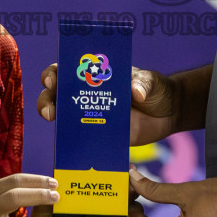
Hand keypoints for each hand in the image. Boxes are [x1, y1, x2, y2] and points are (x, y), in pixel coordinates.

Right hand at [37, 64, 182, 145]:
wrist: (169, 113)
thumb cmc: (157, 90)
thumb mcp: (151, 81)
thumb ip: (143, 84)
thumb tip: (135, 92)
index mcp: (98, 76)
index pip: (68, 70)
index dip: (55, 73)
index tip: (53, 79)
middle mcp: (89, 94)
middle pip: (57, 94)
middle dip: (47, 99)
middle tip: (49, 109)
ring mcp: (93, 115)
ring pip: (63, 117)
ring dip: (53, 118)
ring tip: (52, 121)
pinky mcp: (101, 135)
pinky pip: (81, 138)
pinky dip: (72, 142)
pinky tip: (68, 147)